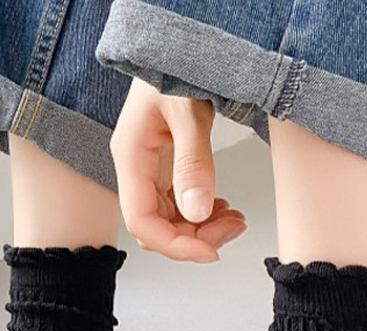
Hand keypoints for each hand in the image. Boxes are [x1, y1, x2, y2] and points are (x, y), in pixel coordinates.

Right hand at [110, 79, 246, 261]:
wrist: (178, 42)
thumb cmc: (175, 66)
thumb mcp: (188, 111)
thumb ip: (193, 162)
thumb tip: (197, 212)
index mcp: (131, 157)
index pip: (143, 222)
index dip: (175, 245)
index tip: (211, 252)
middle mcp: (136, 168)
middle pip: (157, 226)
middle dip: (195, 237)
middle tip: (233, 228)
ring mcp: (150, 167)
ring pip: (170, 218)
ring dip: (201, 227)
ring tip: (235, 218)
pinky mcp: (165, 164)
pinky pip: (179, 202)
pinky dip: (202, 212)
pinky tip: (223, 207)